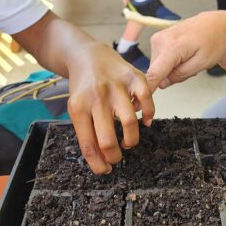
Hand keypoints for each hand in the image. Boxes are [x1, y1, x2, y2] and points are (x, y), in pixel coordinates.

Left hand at [66, 42, 154, 174]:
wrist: (87, 55)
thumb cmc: (82, 86)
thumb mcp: (76, 108)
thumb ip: (87, 131)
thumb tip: (101, 160)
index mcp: (78, 107)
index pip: (88, 144)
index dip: (97, 163)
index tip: (104, 170)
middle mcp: (97, 97)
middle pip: (108, 139)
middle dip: (114, 156)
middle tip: (117, 158)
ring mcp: (117, 86)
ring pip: (129, 123)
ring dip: (131, 140)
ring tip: (128, 143)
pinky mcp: (134, 77)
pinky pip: (147, 101)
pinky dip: (149, 115)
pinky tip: (145, 122)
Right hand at [146, 11, 225, 89]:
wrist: (214, 24)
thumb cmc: (213, 42)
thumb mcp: (203, 63)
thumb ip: (181, 74)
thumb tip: (162, 84)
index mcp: (172, 47)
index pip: (155, 73)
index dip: (147, 89)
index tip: (137, 104)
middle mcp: (160, 41)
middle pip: (157, 72)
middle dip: (171, 75)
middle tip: (190, 67)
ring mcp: (157, 38)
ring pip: (158, 66)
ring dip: (171, 69)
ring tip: (188, 58)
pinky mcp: (157, 39)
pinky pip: (160, 59)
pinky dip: (170, 62)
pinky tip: (182, 54)